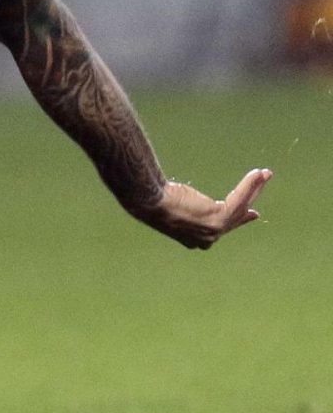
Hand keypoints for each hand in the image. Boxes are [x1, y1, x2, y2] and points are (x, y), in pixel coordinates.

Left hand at [133, 168, 270, 248]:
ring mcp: (213, 231)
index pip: (221, 228)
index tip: (252, 213)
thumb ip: (191, 209)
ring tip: (264, 173)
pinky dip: (250, 186)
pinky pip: (239, 199)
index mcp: (194, 239)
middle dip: (250, 198)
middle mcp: (205, 240)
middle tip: (261, 185)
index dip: (238, 219)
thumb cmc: (154, 199)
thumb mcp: (175, 206)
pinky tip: (258, 174)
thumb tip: (196, 202)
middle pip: (234, 217)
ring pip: (239, 206)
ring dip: (253, 188)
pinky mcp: (218, 218)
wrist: (148, 200)